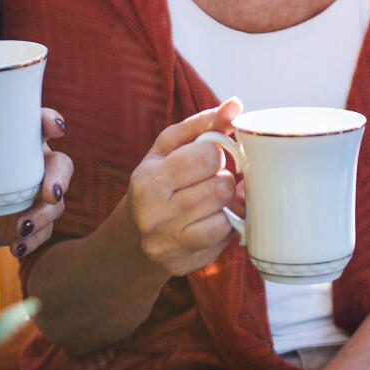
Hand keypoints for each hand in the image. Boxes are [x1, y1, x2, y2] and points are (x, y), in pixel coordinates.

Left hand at [0, 107, 72, 256]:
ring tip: (21, 227)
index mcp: (21, 140)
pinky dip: (34, 240)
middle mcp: (35, 165)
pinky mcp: (31, 220)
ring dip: (44, 215)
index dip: (52, 123)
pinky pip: (44, 231)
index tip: (53, 128)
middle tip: (49, 193)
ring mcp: (36, 195)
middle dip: (59, 178)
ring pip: (56, 203)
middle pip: (61, 165)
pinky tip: (16, 246)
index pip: (44, 124)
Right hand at [126, 100, 243, 277]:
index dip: (217, 154)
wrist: (133, 235)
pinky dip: (223, 229)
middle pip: (221, 187)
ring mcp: (168, 243)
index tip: (209, 158)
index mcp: (148, 179)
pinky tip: (208, 221)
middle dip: (223, 180)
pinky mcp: (182, 265)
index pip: (209, 156)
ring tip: (211, 201)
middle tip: (212, 180)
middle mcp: (154, 215)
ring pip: (225, 217)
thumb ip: (203, 124)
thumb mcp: (170, 148)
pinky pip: (223, 242)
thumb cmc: (159, 180)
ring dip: (225, 206)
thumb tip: (235, 105)